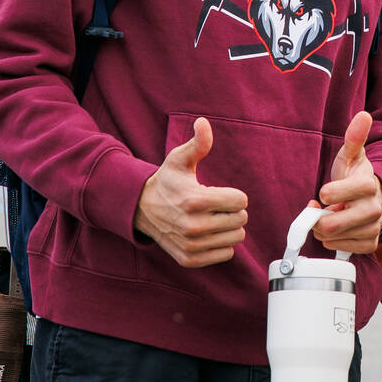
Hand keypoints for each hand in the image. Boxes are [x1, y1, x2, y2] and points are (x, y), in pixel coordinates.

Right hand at [134, 117, 247, 267]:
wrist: (140, 210)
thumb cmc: (167, 182)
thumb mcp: (179, 159)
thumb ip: (198, 143)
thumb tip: (203, 122)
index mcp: (194, 201)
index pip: (241, 201)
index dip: (235, 195)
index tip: (221, 192)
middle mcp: (193, 226)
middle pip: (241, 219)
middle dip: (233, 210)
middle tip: (216, 206)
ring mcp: (191, 245)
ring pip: (236, 237)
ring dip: (229, 227)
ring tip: (212, 218)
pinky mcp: (189, 259)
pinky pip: (226, 254)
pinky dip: (222, 244)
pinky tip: (208, 233)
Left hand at [313, 110, 381, 254]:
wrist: (375, 198)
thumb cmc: (356, 177)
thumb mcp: (352, 156)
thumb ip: (354, 137)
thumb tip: (363, 115)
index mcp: (368, 185)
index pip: (333, 194)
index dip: (325, 194)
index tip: (323, 193)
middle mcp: (373, 208)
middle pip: (331, 224)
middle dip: (319, 218)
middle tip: (322, 208)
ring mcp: (372, 228)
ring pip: (332, 237)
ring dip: (325, 229)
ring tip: (332, 216)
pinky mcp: (370, 244)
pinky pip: (340, 248)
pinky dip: (334, 240)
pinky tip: (340, 229)